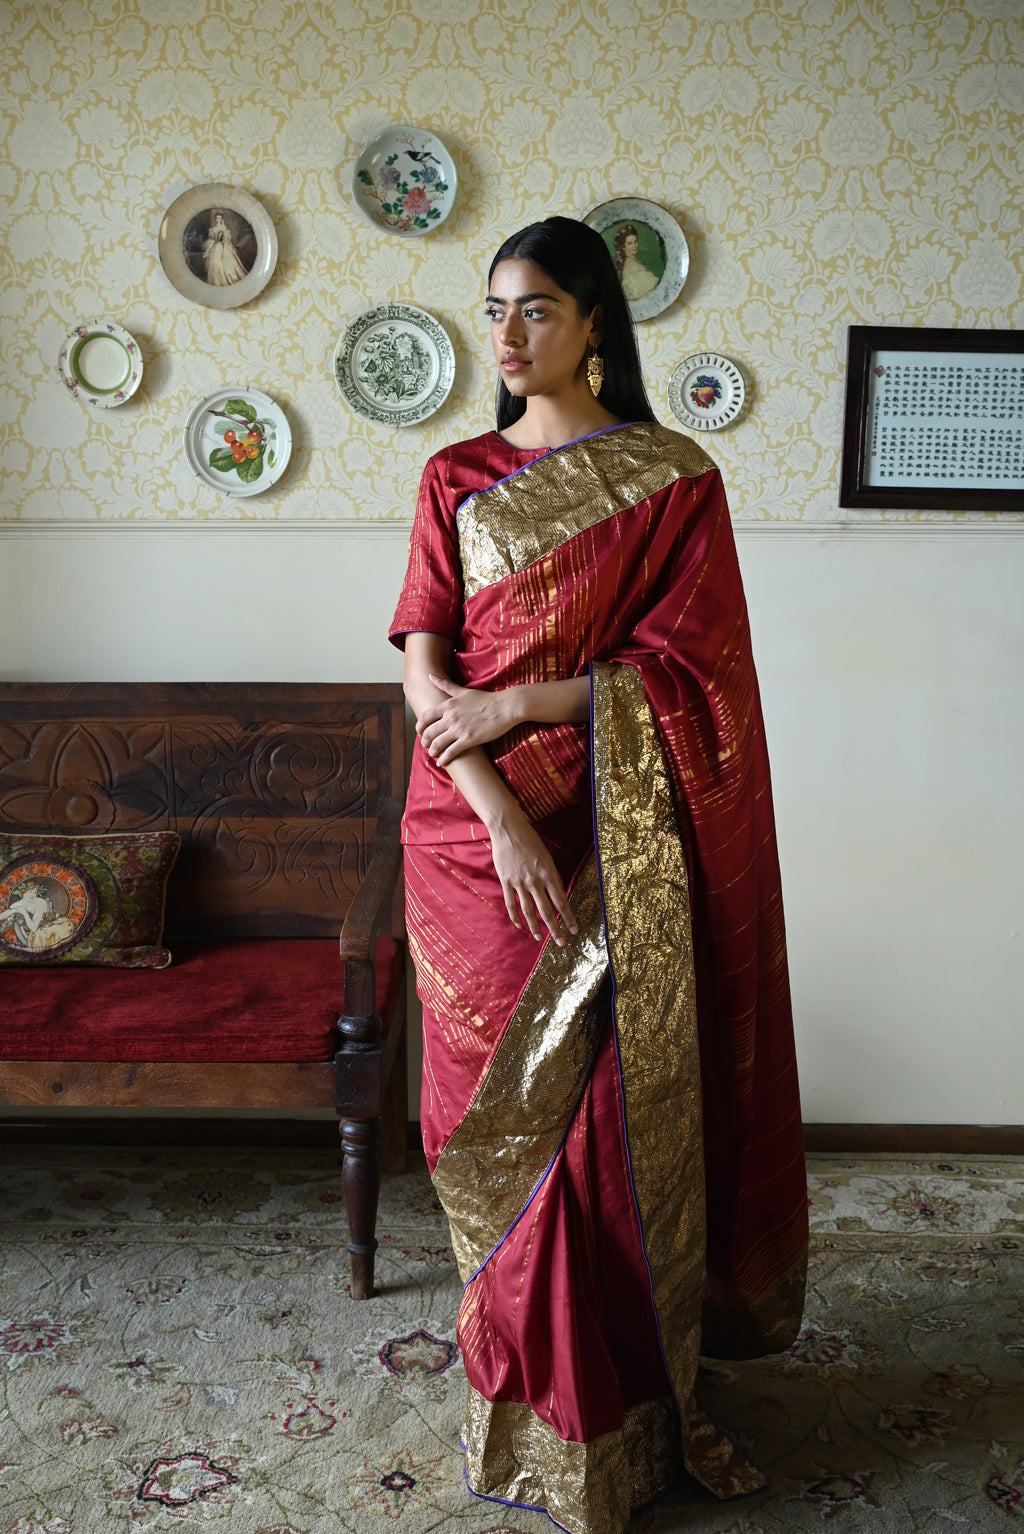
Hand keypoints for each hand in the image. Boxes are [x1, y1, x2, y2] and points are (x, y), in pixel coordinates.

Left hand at [416, 675, 518, 765]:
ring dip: (432, 751)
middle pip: (429, 733)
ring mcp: (459, 729)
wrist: (505, 707)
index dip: (419, 727)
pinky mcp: (469, 739)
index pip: (425, 717)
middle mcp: (451, 717)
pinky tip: (442, 762)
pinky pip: (451, 752)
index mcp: (448, 705)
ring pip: (437, 744)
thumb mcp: (463, 690)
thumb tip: (430, 676)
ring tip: (434, 754)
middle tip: (426, 746)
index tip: (420, 733)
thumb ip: (445, 685)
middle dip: (424, 742)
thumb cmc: (486, 698)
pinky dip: (444, 759)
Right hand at [488, 810, 577, 946]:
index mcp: (548, 874)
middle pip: (546, 910)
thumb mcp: (547, 857)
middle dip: (554, 928)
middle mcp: (535, 881)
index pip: (561, 901)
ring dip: (534, 927)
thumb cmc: (531, 841)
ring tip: (539, 938)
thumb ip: (552, 876)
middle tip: (560, 943)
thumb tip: (558, 894)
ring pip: (528, 911)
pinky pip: (511, 903)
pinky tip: (520, 926)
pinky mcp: (506, 882)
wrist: (509, 830)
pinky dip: (515, 917)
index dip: (568, 917)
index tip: (574, 930)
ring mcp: (519, 882)